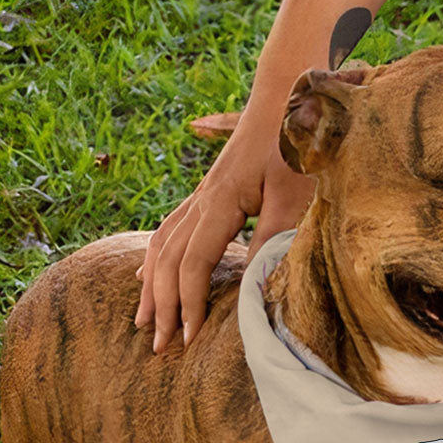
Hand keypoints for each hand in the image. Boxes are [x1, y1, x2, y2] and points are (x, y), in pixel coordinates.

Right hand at [135, 120, 314, 351]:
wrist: (289, 96)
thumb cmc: (297, 144)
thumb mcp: (294, 196)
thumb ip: (274, 241)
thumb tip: (254, 290)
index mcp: (219, 201)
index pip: (193, 264)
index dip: (190, 304)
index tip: (191, 340)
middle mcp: (201, 200)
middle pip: (168, 260)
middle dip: (163, 305)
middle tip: (160, 346)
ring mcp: (201, 195)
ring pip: (161, 245)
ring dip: (152, 286)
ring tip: (144, 321)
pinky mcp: (209, 193)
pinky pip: (169, 230)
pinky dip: (156, 259)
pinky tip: (147, 274)